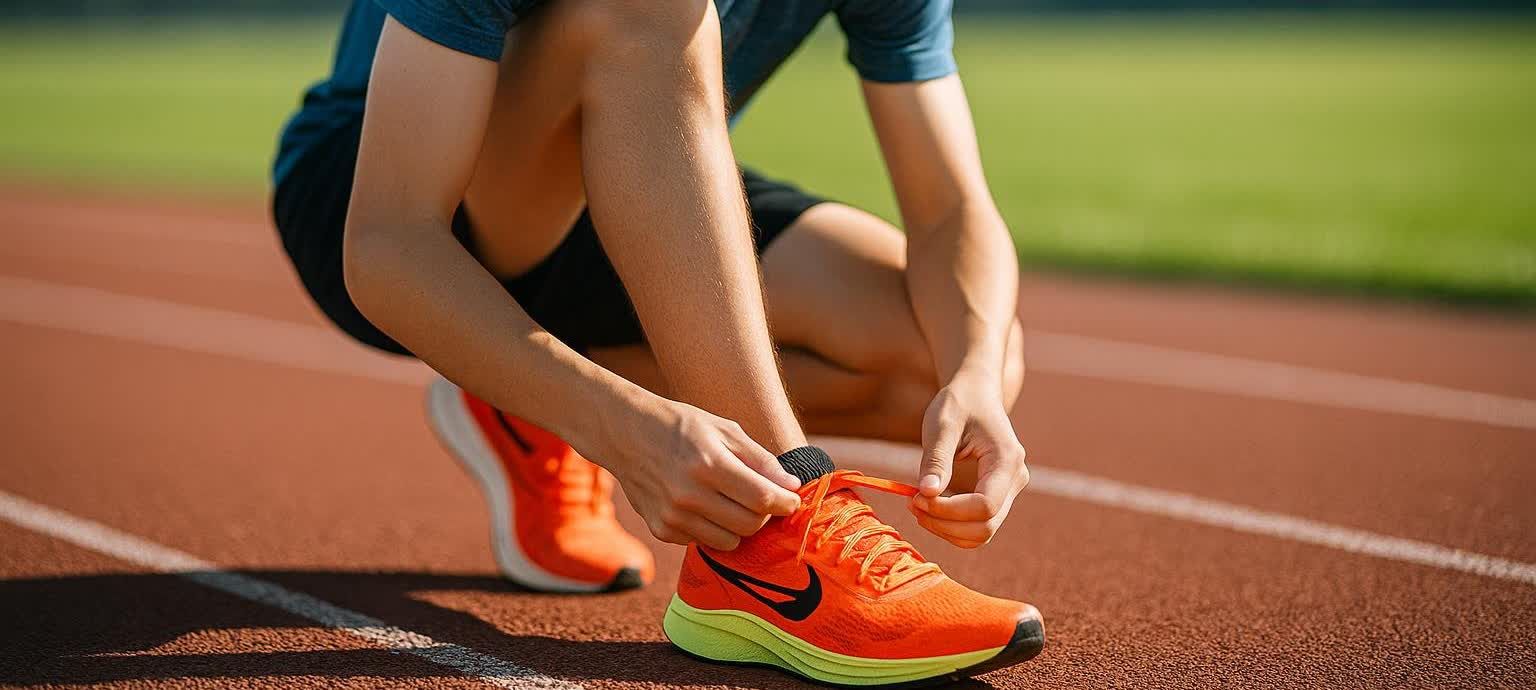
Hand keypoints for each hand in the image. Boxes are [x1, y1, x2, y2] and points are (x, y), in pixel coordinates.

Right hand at [599, 397, 801, 550]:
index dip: (785, 503)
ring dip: (739, 525)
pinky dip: (712, 528)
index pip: (762, 498)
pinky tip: (703, 505)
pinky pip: (703, 542)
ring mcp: (672, 517)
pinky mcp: (661, 530)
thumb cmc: (682, 427)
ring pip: (729, 541)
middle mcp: (688, 495)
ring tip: (731, 501)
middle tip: (762, 498)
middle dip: (764, 514)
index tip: (792, 500)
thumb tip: (791, 487)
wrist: (626, 434)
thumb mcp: (725, 430)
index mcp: (708, 465)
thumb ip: (761, 460)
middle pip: (749, 525)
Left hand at [909, 376, 1029, 547]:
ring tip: (916, 506)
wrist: (975, 393)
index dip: (948, 510)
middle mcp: (1015, 480)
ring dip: (946, 530)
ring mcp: (1008, 491)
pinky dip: (951, 526)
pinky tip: (929, 507)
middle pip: (985, 526)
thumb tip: (926, 493)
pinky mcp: (996, 497)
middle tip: (911, 503)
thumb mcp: (942, 425)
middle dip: (944, 523)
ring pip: (982, 533)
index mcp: (1007, 460)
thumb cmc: (959, 403)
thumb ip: (936, 460)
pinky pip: (977, 526)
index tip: (915, 496)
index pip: (984, 506)